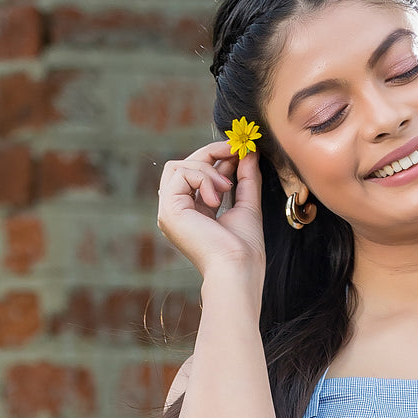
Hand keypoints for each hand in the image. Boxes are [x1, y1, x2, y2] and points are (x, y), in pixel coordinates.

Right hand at [156, 139, 264, 281]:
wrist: (238, 269)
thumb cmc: (244, 248)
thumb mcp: (248, 205)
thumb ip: (247, 178)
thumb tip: (249, 152)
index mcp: (193, 212)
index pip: (197, 174)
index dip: (217, 157)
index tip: (239, 149)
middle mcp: (178, 210)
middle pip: (184, 164)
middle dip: (212, 152)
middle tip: (236, 149)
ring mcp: (169, 211)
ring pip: (179, 166)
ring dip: (207, 169)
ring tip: (226, 187)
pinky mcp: (168, 210)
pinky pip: (179, 173)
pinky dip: (202, 179)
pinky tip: (216, 199)